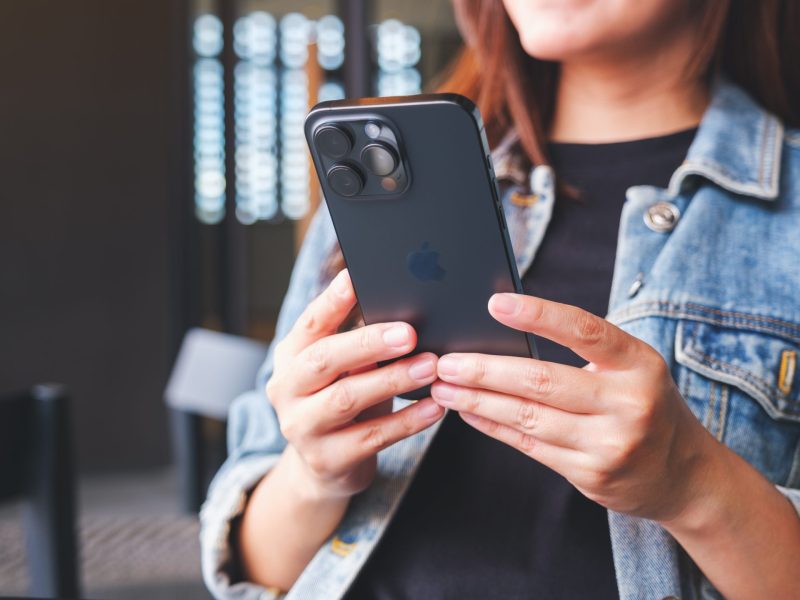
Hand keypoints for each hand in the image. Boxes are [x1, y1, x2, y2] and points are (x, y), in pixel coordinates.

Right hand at [266, 269, 444, 500]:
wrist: (324, 467)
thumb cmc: (343, 402)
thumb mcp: (344, 370)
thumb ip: (360, 344)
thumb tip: (405, 312)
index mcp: (291, 356)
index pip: (310, 322)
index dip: (332, 300)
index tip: (355, 278)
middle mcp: (287, 388)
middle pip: (325, 359)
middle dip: (368, 343)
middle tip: (409, 332)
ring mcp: (303, 427)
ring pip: (347, 398)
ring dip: (393, 380)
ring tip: (430, 367)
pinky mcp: (327, 459)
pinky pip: (372, 437)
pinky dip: (407, 421)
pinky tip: (434, 408)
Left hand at [430, 292, 716, 522]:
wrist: (683, 476)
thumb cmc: (645, 407)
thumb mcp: (633, 370)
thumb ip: (585, 353)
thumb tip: (506, 334)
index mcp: (639, 364)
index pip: (584, 330)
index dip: (538, 315)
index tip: (494, 303)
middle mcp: (628, 403)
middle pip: (542, 380)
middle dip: (485, 370)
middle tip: (445, 361)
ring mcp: (609, 444)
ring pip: (527, 417)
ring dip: (478, 400)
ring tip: (445, 386)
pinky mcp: (590, 475)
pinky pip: (529, 446)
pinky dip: (492, 426)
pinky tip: (470, 412)